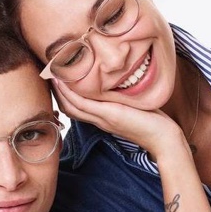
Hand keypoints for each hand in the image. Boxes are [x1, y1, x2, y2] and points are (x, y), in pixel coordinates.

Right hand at [52, 79, 186, 160]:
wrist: (163, 138)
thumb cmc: (152, 121)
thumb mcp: (133, 106)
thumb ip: (123, 97)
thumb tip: (121, 82)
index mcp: (103, 118)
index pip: (76, 108)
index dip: (64, 95)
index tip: (58, 78)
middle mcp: (99, 119)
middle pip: (69, 107)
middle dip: (56, 91)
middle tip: (47, 73)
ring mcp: (102, 118)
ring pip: (71, 105)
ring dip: (59, 90)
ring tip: (50, 73)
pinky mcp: (109, 114)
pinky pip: (83, 103)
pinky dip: (70, 92)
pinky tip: (64, 80)